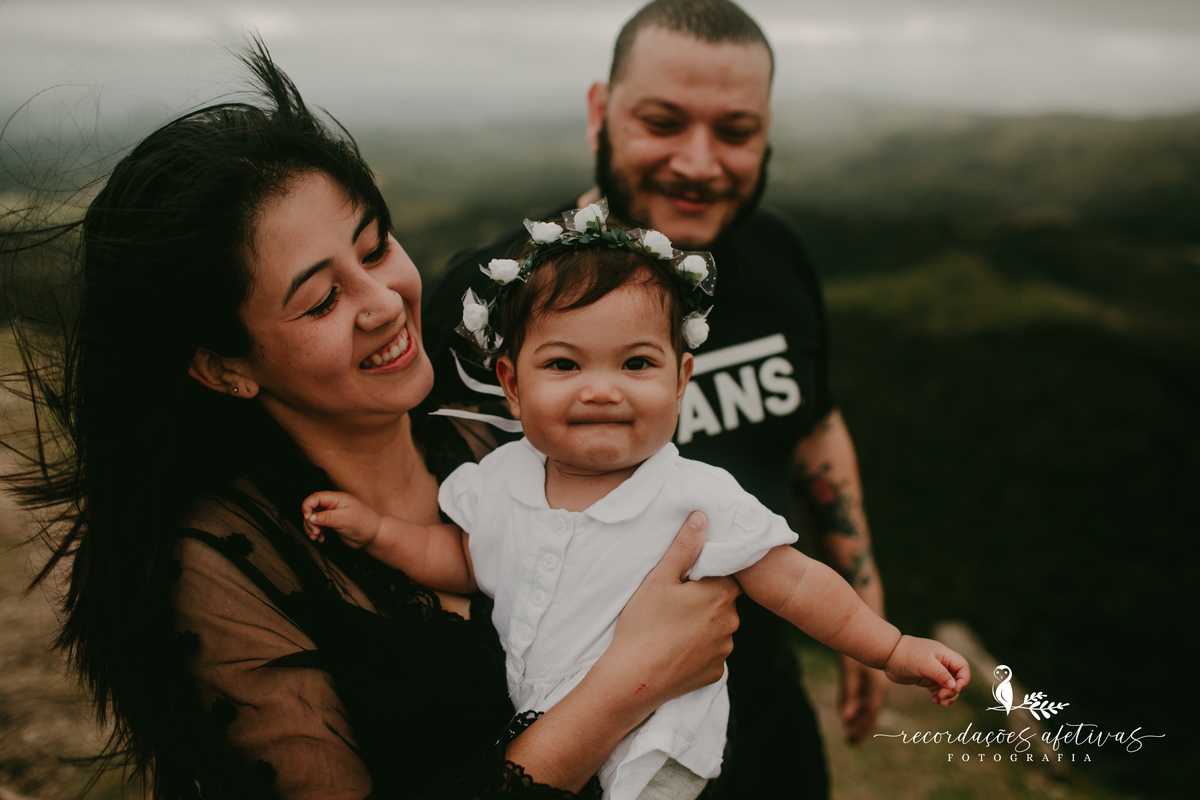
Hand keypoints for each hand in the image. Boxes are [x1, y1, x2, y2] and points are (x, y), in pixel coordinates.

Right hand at [300, 490, 381, 548]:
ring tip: (317, 536)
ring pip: (313, 518)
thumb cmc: (364, 523)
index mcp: (336, 498)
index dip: (307, 506)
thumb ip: (326, 517)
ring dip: (311, 528)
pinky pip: (318, 526)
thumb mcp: (344, 519)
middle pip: (312, 509)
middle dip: (309, 521)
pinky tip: (321, 539)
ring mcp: (332, 515)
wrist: (373, 535)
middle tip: (315, 531)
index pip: (315, 498)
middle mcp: (333, 505)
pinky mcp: (332, 524)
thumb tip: (310, 517)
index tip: (307, 517)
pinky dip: (317, 533)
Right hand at [604, 512, 741, 709]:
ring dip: (703, 625)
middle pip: (723, 600)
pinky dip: (698, 650)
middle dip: (704, 599)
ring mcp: (724, 650)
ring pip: (718, 628)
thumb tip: (702, 518)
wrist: (633, 679)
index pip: (724, 573)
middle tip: (674, 602)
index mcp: (721, 593)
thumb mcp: (660, 578)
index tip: (684, 579)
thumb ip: (684, 547)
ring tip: (672, 627)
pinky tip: (676, 649)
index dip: (704, 574)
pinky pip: (711, 654)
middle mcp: (731, 622)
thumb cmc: (644, 624)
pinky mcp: (715, 673)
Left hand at [839, 654, 889, 743]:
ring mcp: (876, 683)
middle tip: (851, 744)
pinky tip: (850, 713)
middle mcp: (878, 688)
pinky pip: (866, 697)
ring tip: (851, 734)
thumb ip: (848, 695)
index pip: (868, 714)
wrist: (867, 634)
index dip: (860, 729)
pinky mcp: (871, 679)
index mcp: (876, 689)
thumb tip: (845, 718)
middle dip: (860, 728)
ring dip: (859, 720)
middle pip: (870, 714)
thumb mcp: (850, 674)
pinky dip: (858, 707)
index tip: (852, 742)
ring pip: (868, 706)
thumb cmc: (855, 653)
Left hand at [882, 635, 971, 706]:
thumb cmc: (907, 655)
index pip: (963, 668)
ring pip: (949, 687)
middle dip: (953, 691)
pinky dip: (939, 697)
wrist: (889, 655)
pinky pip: (939, 690)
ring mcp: (934, 672)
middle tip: (942, 697)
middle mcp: (942, 663)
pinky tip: (934, 701)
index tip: (954, 688)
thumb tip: (954, 686)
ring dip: (947, 696)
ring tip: (940, 702)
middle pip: (957, 680)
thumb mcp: (925, 663)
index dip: (963, 679)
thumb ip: (940, 674)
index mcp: (945, 656)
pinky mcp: (927, 679)